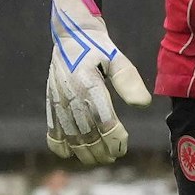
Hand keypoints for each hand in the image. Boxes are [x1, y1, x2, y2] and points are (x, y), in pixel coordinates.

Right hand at [46, 0, 151, 164]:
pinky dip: (59, 145)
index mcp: (88, 83)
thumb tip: (143, 104)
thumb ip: (128, 81)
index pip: (103, 120)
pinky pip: (51, 130)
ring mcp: (58, 101)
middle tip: (114, 156)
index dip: (114, 138)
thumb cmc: (99, 48)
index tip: (123, 145)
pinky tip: (71, 153)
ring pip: (70, 136)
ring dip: (85, 152)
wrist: (71, 36)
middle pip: (87, 134)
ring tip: (100, 159)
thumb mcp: (117, 58)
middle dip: (102, 150)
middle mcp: (71, 95)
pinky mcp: (51, 103)